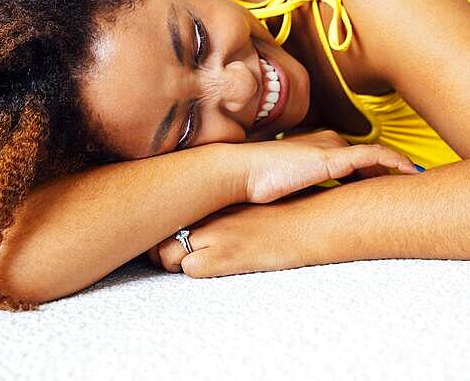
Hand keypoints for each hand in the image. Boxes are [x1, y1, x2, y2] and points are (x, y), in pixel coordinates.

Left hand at [145, 198, 312, 277]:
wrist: (311, 221)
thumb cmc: (287, 212)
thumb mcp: (250, 201)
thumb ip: (226, 206)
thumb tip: (209, 216)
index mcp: (214, 197)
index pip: (171, 209)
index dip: (164, 226)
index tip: (166, 233)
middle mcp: (209, 213)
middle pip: (160, 232)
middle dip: (158, 248)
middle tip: (170, 255)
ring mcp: (215, 234)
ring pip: (166, 253)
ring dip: (172, 262)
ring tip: (189, 264)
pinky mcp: (226, 255)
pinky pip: (189, 268)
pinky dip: (194, 271)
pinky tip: (210, 268)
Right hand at [237, 129, 418, 203]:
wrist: (242, 172)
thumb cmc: (257, 183)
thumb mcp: (286, 187)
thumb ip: (303, 192)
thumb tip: (315, 212)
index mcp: (315, 148)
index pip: (351, 158)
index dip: (372, 170)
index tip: (386, 182)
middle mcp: (327, 142)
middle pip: (367, 156)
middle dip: (388, 168)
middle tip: (409, 181)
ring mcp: (331, 147)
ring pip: (374, 155)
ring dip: (396, 165)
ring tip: (417, 177)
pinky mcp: (334, 156)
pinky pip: (374, 155)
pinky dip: (394, 160)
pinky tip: (410, 170)